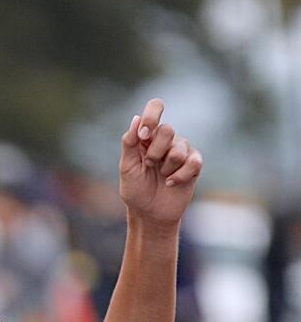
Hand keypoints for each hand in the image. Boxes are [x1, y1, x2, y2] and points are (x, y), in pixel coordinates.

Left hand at [119, 98, 202, 227]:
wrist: (149, 214)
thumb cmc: (136, 190)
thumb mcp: (127, 167)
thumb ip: (130, 143)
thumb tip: (136, 118)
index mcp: (147, 136)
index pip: (155, 107)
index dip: (152, 116)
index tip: (145, 135)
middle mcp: (165, 139)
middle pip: (167, 130)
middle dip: (155, 152)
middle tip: (149, 165)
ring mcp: (181, 150)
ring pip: (179, 147)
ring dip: (166, 167)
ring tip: (161, 176)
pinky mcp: (194, 164)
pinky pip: (193, 161)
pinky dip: (179, 175)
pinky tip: (171, 183)